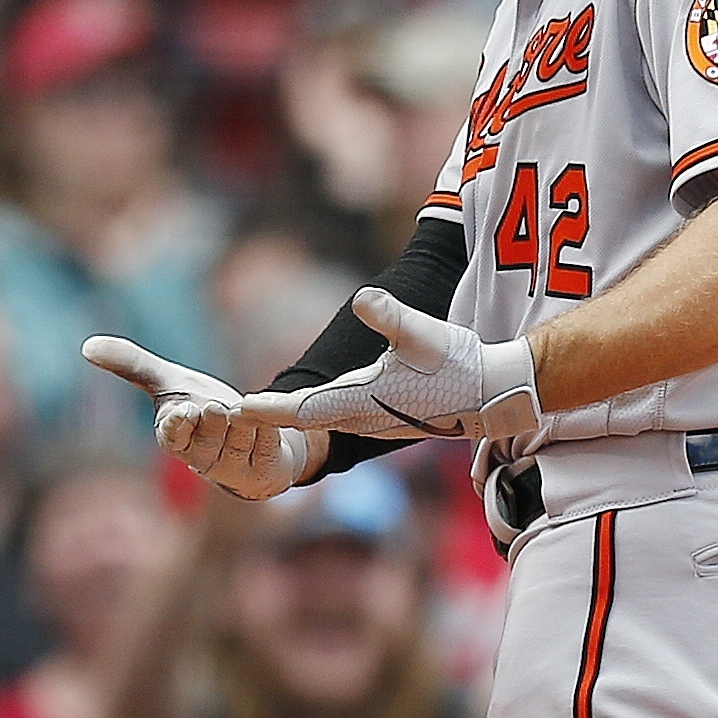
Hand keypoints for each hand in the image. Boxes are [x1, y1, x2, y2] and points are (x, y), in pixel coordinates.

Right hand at [82, 336, 308, 500]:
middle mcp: (198, 458)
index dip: (179, 424)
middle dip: (218, 413)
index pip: (172, 435)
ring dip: (243, 420)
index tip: (185, 411)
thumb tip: (86, 345)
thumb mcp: (169, 381)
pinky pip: (268, 443)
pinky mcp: (260, 473)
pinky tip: (263, 426)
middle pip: (211, 429)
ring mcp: (230, 469)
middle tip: (218, 407)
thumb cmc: (203, 408)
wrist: (249, 437)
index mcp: (173, 438)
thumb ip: (132, 365)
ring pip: (239, 436)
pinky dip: (268, 428)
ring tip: (240, 415)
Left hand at [235, 289, 539, 443]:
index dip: (269, 409)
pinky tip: (295, 408)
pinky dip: (309, 413)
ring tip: (249, 411)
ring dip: (284, 416)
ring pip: (317, 419)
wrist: (492, 396)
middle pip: (302, 417)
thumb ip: (390, 316)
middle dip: (265, 415)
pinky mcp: (381, 415)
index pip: (303, 408)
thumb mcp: (423, 333)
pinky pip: (334, 417)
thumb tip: (364, 297)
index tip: (237, 408)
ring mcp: (371, 420)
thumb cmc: (459, 364)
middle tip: (225, 413)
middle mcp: (361, 416)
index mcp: (362, 400)